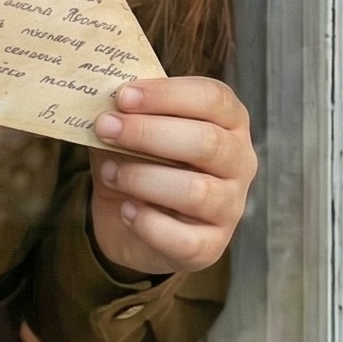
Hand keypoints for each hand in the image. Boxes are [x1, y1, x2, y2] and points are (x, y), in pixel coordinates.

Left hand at [88, 76, 256, 279]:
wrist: (131, 219)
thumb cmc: (140, 160)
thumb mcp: (131, 129)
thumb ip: (125, 113)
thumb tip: (103, 98)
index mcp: (229, 121)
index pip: (213, 98)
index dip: (167, 95)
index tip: (123, 96)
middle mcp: (239, 162)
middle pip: (207, 142)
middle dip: (148, 133)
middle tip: (105, 127)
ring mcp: (230, 207)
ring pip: (196, 192)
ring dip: (142, 178)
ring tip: (110, 174)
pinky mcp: (211, 246)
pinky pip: (184, 239)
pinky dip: (148, 223)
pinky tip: (127, 210)